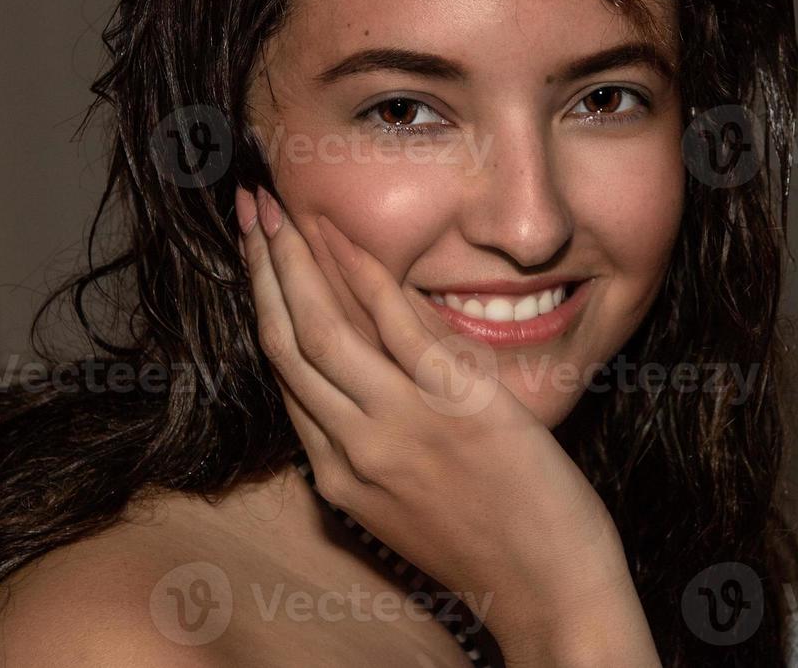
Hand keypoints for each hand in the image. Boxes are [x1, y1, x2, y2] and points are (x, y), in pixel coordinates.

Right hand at [235, 187, 659, 664]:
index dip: (263, 306)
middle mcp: (354, 450)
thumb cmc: (492, 550)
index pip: (284, 376)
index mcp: (338, 476)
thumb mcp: (406, 507)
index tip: (255, 257)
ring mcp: (401, 426)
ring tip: (273, 205)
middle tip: (246, 207)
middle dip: (260, 267)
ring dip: (292, 259)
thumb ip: (375, 451)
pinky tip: (342, 235)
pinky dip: (362, 274)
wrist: (551, 592)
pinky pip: (395, 327)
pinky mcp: (455, 404)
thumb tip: (368, 389)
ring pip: (321, 329)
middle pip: (286, 342)